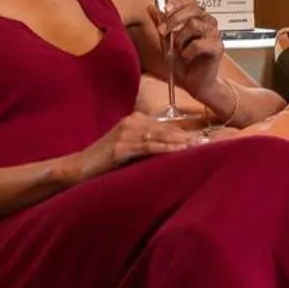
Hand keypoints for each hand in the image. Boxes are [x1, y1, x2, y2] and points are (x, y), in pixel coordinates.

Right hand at [73, 112, 203, 181]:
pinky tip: (181, 152)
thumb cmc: (105, 162)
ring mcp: (126, 133)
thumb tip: (173, 152)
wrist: (79, 168)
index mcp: (135, 120)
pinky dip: (166, 149)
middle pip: (166, 129)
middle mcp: (132, 122)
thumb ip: (147, 146)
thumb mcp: (130, 150)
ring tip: (200, 147)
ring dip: (182, 142)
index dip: (185, 133)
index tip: (204, 139)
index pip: (166, 126)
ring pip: (160, 136)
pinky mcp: (121, 147)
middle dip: (188, 137)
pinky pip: (149, 147)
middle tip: (209, 143)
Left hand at [154, 0, 223, 102]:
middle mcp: (208, 23)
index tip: (165, 9)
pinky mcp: (217, 48)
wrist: (194, 83)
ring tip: (178, 49)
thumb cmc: (183, 62)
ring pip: (195, 25)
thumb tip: (151, 7)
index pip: (191, 1)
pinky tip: (186, 56)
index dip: (178, 3)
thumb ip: (161, 23)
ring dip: (181, 37)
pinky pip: (199, 43)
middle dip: (174, 20)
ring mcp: (214, 35)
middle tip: (163, 31)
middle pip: (193, 10)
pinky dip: (188, 50)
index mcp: (198, 18)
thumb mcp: (167, 40)